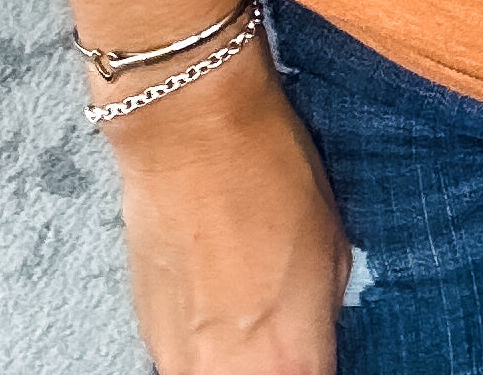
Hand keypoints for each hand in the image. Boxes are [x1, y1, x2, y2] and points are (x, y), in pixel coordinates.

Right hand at [109, 43, 350, 373]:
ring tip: (252, 315)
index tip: (319, 350)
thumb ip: (320, 318)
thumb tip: (313, 340)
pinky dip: (206, 345)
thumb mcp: (333, 251)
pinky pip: (186, 362)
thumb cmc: (266, 173)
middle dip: (277, 364)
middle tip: (286, 332)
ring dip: (242, 360)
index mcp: (291, 361)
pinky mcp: (149, 337)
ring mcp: (180, 362)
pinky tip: (220, 300)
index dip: (317, 365)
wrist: (189, 131)